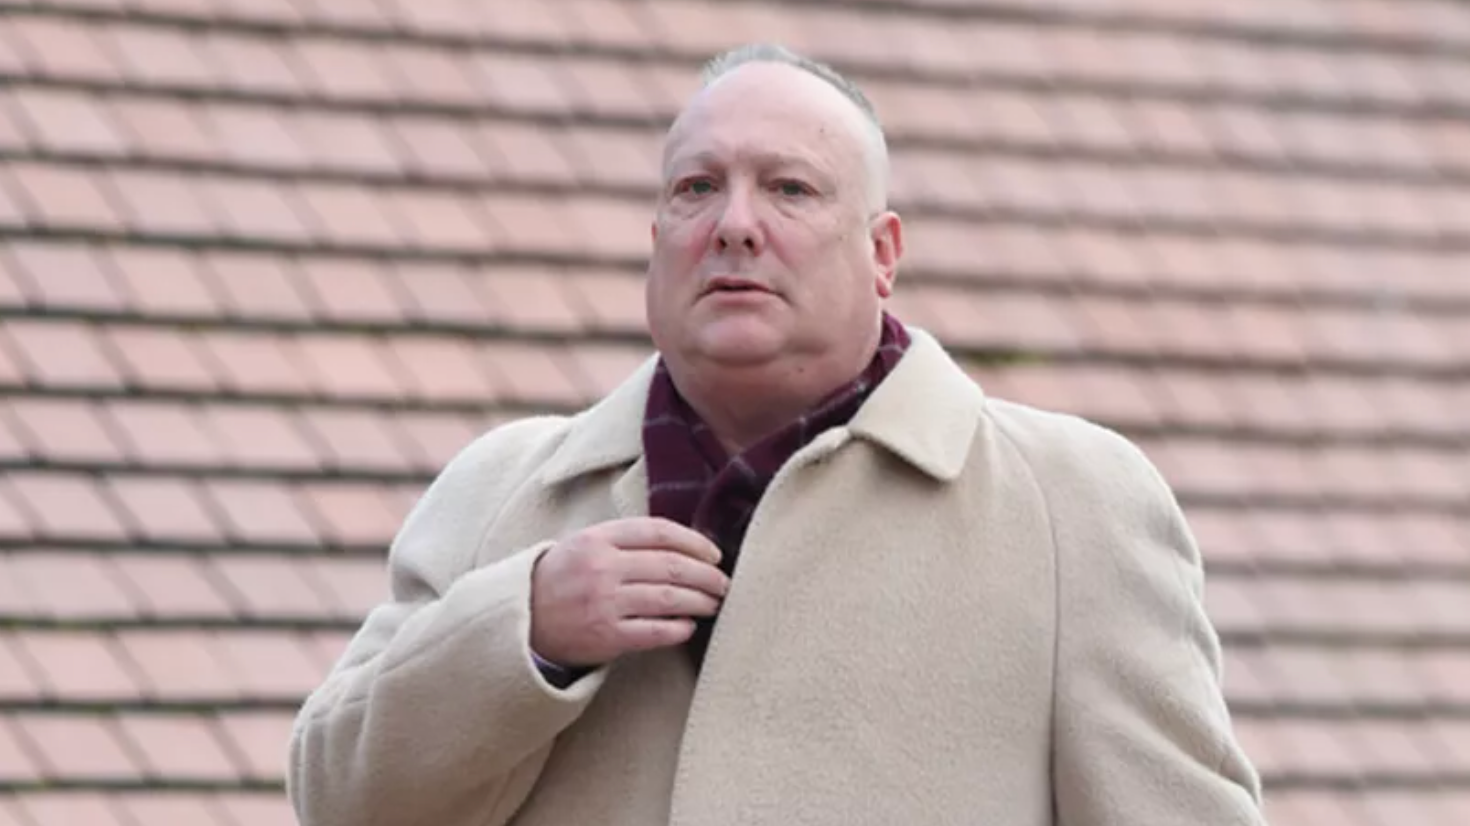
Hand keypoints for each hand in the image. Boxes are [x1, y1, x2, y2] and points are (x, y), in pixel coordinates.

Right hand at [529, 517, 728, 667]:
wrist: (521, 620)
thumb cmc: (562, 578)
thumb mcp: (584, 544)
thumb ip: (625, 539)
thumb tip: (684, 544)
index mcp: (597, 538)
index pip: (659, 532)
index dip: (694, 542)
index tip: (714, 554)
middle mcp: (601, 568)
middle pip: (671, 566)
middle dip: (706, 575)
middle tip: (723, 582)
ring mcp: (603, 603)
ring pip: (669, 599)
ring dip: (700, 601)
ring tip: (714, 603)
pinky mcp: (605, 637)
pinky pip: (654, 632)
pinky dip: (678, 628)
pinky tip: (688, 626)